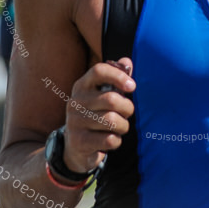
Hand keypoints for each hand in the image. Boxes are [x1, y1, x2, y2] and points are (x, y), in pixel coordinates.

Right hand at [61, 58, 134, 174]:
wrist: (75, 146)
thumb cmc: (95, 115)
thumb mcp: (103, 95)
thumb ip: (116, 78)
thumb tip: (127, 62)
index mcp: (82, 86)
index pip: (98, 71)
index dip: (118, 75)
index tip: (132, 86)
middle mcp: (75, 102)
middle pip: (111, 99)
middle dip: (127, 108)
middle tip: (127, 113)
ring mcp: (75, 121)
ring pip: (112, 121)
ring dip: (123, 126)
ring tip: (120, 127)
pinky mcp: (79, 141)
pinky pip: (109, 140)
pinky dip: (117, 141)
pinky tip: (111, 140)